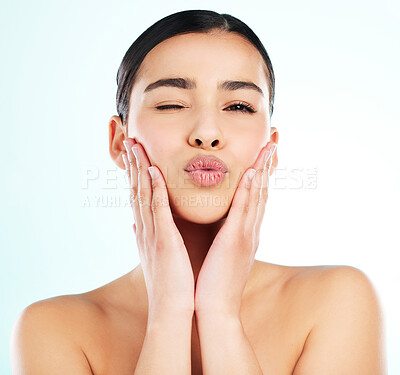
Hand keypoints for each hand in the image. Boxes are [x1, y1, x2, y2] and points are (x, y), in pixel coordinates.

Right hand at [122, 138, 194, 321]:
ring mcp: (153, 234)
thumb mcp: (154, 256)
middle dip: (132, 164)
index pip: (139, 197)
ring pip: (143, 195)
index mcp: (147, 232)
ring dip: (139, 169)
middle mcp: (145, 229)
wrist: (172, 310)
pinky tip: (153, 171)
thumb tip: (136, 224)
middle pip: (136, 190)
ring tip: (135, 146)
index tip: (134, 154)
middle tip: (129, 140)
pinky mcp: (164, 241)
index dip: (135, 174)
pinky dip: (154, 189)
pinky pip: (158, 210)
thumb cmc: (169, 284)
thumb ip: (146, 237)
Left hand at [194, 141, 276, 317]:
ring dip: (262, 170)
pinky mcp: (235, 242)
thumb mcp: (224, 253)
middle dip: (268, 165)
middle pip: (262, 191)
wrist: (216, 308)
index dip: (261, 174)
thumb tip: (222, 223)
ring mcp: (246, 235)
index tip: (263, 154)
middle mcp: (250, 230)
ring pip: (257, 196)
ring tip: (268, 147)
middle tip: (273, 141)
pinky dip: (249, 191)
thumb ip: (225, 235)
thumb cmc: (216, 281)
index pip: (256, 197)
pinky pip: (243, 211)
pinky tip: (251, 173)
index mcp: (246, 232)